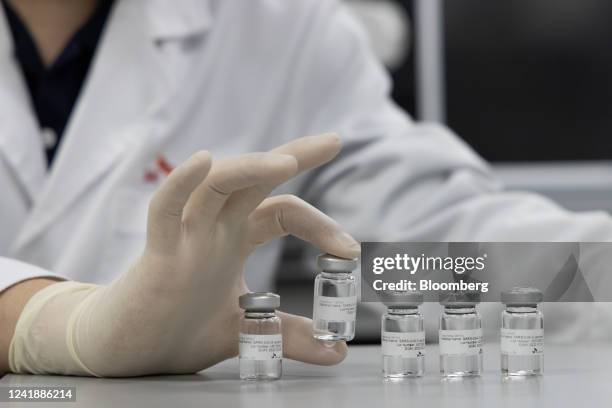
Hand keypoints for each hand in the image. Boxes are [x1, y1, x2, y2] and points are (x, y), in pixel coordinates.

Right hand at [9, 133, 359, 376]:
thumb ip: (288, 335)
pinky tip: (203, 162)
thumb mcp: (246, 330)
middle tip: (333, 141)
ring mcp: (185, 237)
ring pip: (215, 186)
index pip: (282, 211)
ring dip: (249, 168)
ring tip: (286, 161)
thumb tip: (337, 349)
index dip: (319, 224)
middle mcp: (213, 229)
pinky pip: (165, 210)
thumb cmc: (179, 329)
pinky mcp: (158, 254)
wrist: (131, 353)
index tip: (350, 250)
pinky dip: (181, 184)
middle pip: (253, 179)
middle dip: (292, 155)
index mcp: (234, 239)